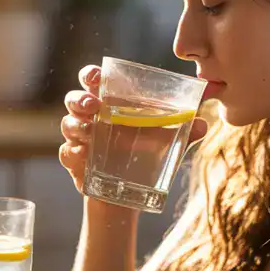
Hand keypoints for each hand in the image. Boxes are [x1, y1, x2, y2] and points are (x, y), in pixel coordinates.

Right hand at [58, 65, 207, 193]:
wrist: (129, 195)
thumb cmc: (145, 157)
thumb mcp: (167, 144)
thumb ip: (184, 131)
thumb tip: (202, 123)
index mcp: (110, 104)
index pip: (94, 81)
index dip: (90, 75)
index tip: (95, 77)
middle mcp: (91, 117)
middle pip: (74, 99)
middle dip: (79, 99)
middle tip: (93, 106)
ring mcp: (80, 139)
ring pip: (68, 124)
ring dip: (76, 125)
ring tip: (90, 132)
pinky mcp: (75, 162)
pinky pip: (66, 153)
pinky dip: (72, 153)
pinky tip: (83, 155)